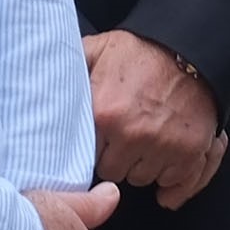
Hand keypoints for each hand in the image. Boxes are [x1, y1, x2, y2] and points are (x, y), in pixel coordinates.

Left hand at [86, 30, 229, 209]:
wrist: (190, 46)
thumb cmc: (142, 51)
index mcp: (104, 113)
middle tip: (123, 137)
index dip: (93, 147)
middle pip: (113, 173)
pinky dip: (170, 174)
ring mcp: (164, 146)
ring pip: (142, 178)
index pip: (85, 158)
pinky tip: (164, 157)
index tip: (99, 139)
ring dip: (142, 165)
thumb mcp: (97, 50)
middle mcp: (133, 134)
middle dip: (116, 158)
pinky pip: (173, 182)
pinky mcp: (191, 151)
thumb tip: (39, 81)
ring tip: (145, 140)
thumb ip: (69, 70)